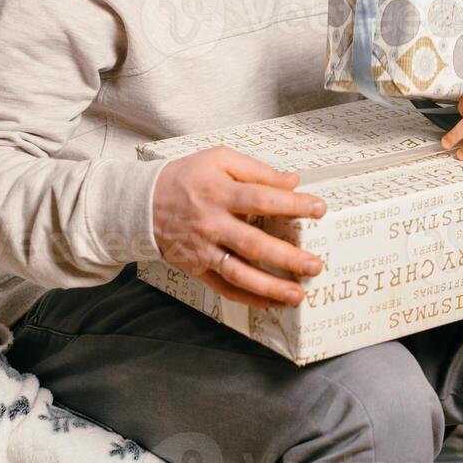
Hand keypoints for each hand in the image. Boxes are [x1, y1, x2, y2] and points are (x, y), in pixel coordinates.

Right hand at [152, 146, 325, 309]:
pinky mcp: (198, 268)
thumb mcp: (219, 160)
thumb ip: (257, 170)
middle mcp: (212, 224)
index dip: (293, 204)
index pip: (262, 199)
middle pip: (254, 244)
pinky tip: (272, 302)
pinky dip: (249, 298)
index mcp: (219, 193)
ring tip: (298, 295)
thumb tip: (292, 181)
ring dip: (270, 287)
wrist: (141, 204)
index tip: (320, 209)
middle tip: (315, 264)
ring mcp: (204, 250)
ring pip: (239, 273)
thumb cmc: (186, 177)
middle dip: (287, 257)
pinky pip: (225, 288)